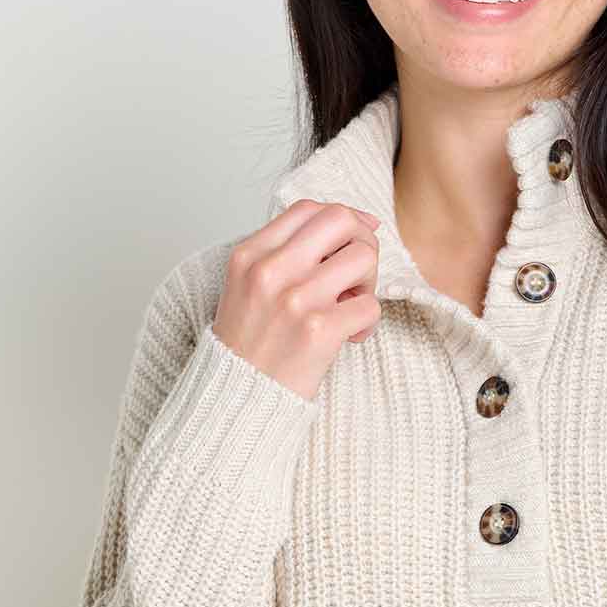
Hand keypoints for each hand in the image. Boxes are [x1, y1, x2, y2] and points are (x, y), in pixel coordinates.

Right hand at [213, 200, 382, 401]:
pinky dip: (368, 323)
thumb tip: (361, 222)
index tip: (353, 239)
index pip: (310, 208)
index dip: (343, 219)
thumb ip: (289, 251)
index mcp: (250, 254)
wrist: (235, 398)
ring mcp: (296, 299)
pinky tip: (349, 337)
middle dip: (362, 242)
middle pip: (342, 220)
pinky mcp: (320, 331)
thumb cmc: (250, 343)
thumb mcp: (249, 284)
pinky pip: (371, 306)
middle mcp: (271, 271)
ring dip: (369, 283)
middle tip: (356, 274)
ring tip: (350, 306)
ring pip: (364, 258)